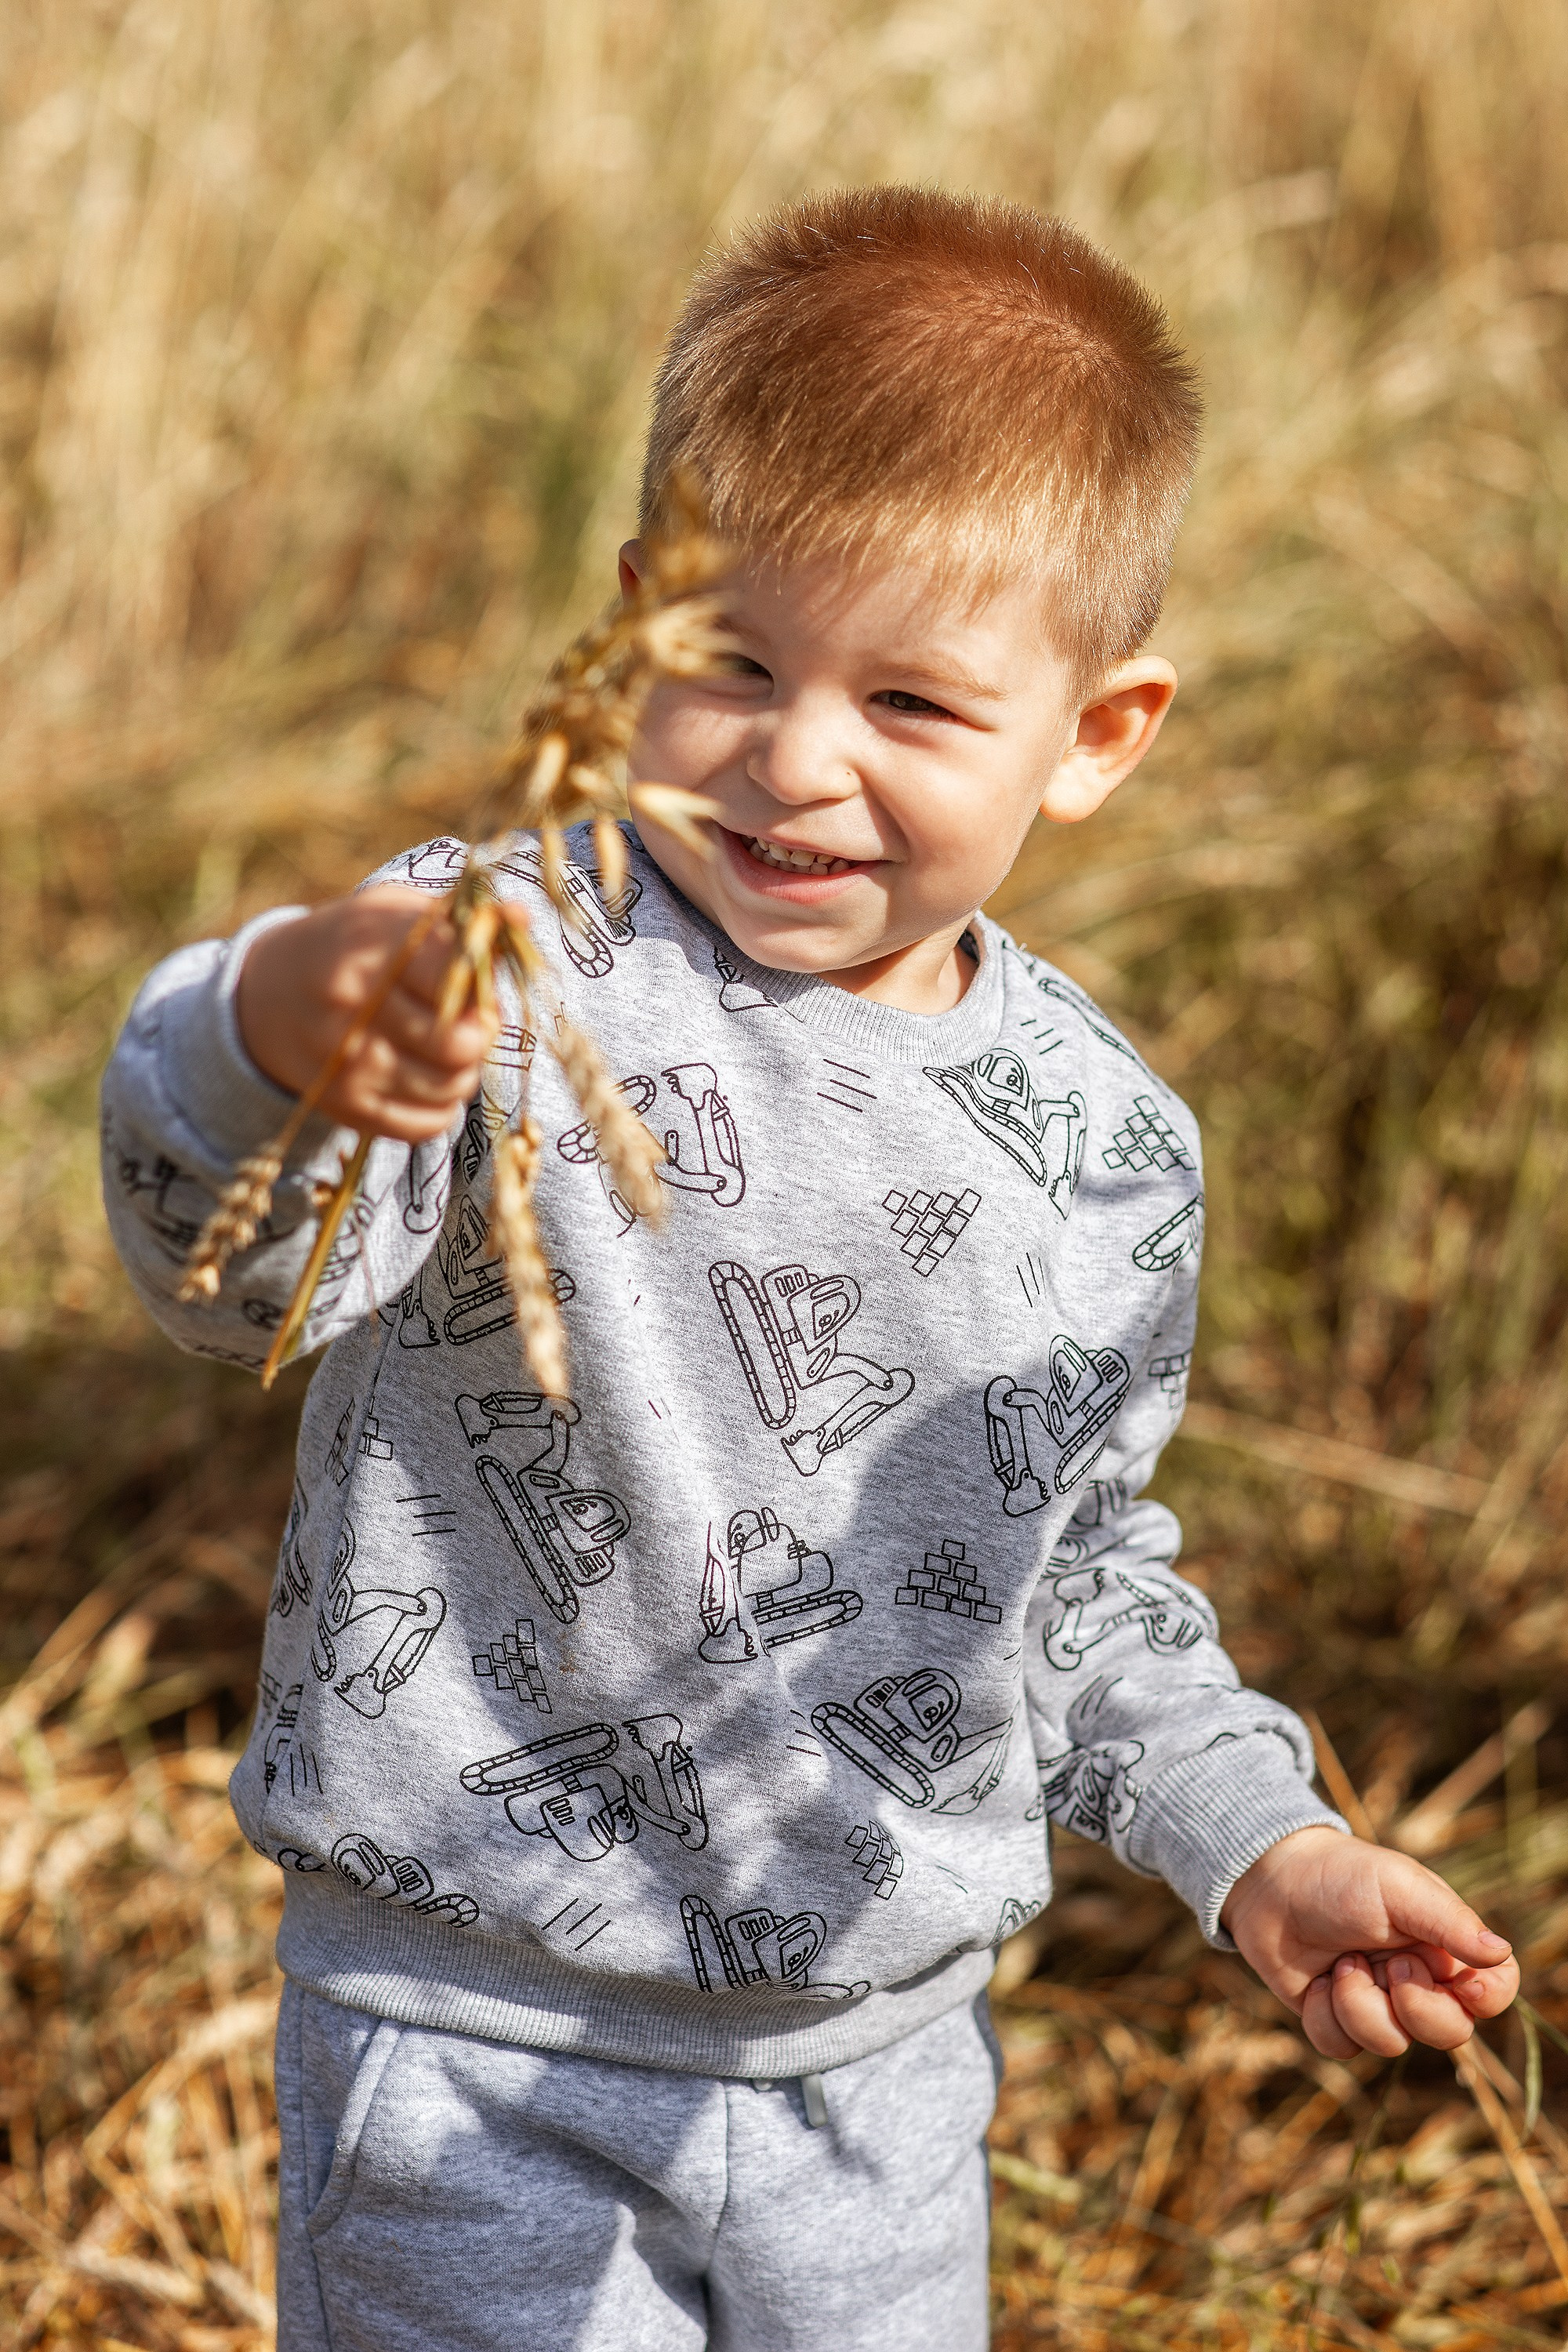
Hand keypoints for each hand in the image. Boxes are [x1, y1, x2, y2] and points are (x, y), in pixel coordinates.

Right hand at [236, 886, 521, 1143]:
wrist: (264, 997)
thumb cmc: (349, 946)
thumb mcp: (394, 913)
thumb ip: (460, 921)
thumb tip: (521, 919)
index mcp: (369, 947)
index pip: (456, 975)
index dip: (480, 983)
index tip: (472, 979)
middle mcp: (354, 1008)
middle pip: (460, 1043)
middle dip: (479, 1033)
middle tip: (467, 1021)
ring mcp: (347, 1064)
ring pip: (451, 1087)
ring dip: (464, 1070)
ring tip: (446, 1047)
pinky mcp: (347, 1107)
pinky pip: (428, 1125)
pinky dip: (441, 1105)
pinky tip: (425, 1077)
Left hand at [1221, 1824, 1517, 2057]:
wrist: (1270, 1881)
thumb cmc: (1340, 1875)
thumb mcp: (1398, 1887)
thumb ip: (1449, 1921)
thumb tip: (1501, 1952)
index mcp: (1444, 1944)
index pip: (1495, 1988)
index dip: (1489, 1999)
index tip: (1466, 1988)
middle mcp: (1418, 1980)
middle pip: (1449, 2033)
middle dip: (1416, 2006)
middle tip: (1389, 1963)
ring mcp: (1378, 2003)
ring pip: (1392, 2044)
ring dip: (1359, 2004)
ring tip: (1342, 1961)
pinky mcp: (1337, 2018)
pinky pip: (1344, 2048)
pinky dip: (1325, 2016)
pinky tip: (1315, 1981)